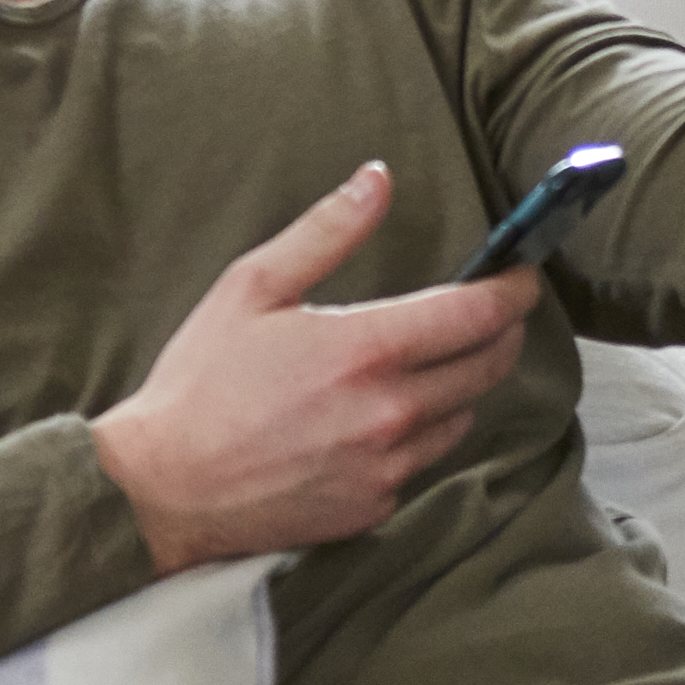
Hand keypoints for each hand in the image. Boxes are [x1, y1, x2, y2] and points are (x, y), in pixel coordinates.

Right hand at [91, 165, 540, 569]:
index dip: (512, 290)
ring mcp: (388, 466)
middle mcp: (390, 412)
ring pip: (463, 415)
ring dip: (463, 383)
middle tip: (493, 311)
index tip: (521, 275)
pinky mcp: (376, 506)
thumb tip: (378, 178)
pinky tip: (387, 413)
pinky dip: (422, 431)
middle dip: (501, 332)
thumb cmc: (200, 383)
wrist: (162, 490)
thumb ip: (326, 231)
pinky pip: (425, 459)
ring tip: (435, 359)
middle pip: (487, 366)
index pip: (477, 315)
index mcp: (365, 350)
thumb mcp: (252, 288)